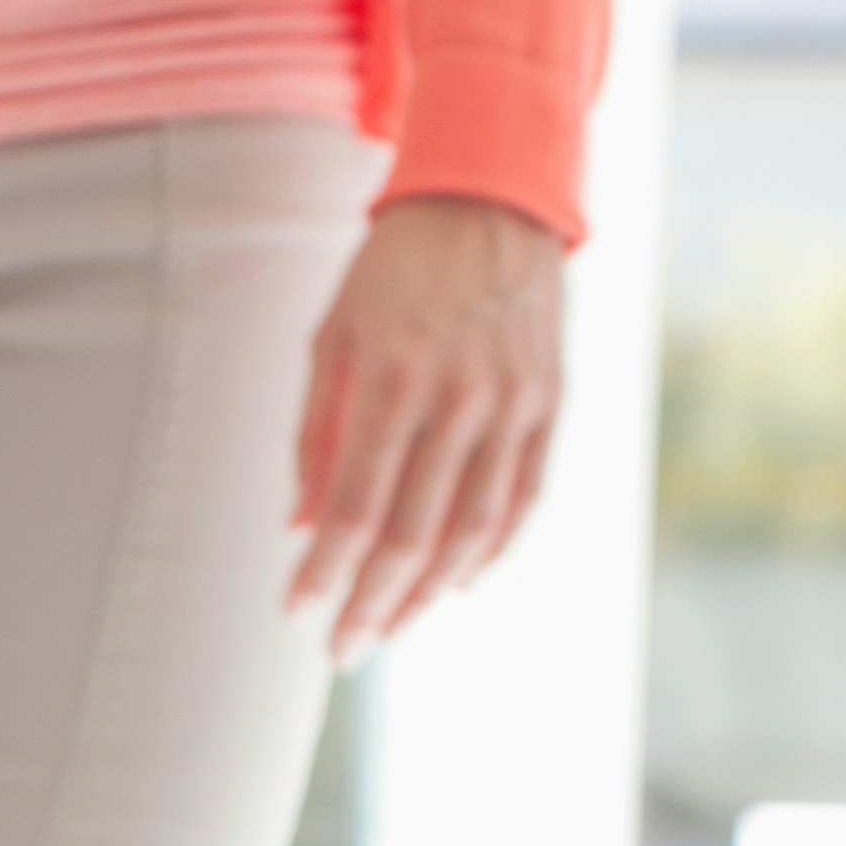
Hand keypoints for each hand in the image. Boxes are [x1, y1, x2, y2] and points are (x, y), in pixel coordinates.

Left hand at [290, 195, 563, 654]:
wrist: (493, 193)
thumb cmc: (395, 269)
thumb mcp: (333, 334)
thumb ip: (313, 434)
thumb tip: (298, 528)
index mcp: (394, 378)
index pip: (354, 508)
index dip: (323, 573)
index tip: (296, 614)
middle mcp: (459, 396)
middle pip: (411, 535)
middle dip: (370, 604)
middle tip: (342, 651)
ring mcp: (512, 402)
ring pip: (471, 531)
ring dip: (426, 593)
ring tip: (390, 627)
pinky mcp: (548, 401)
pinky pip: (521, 500)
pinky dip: (488, 553)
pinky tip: (453, 586)